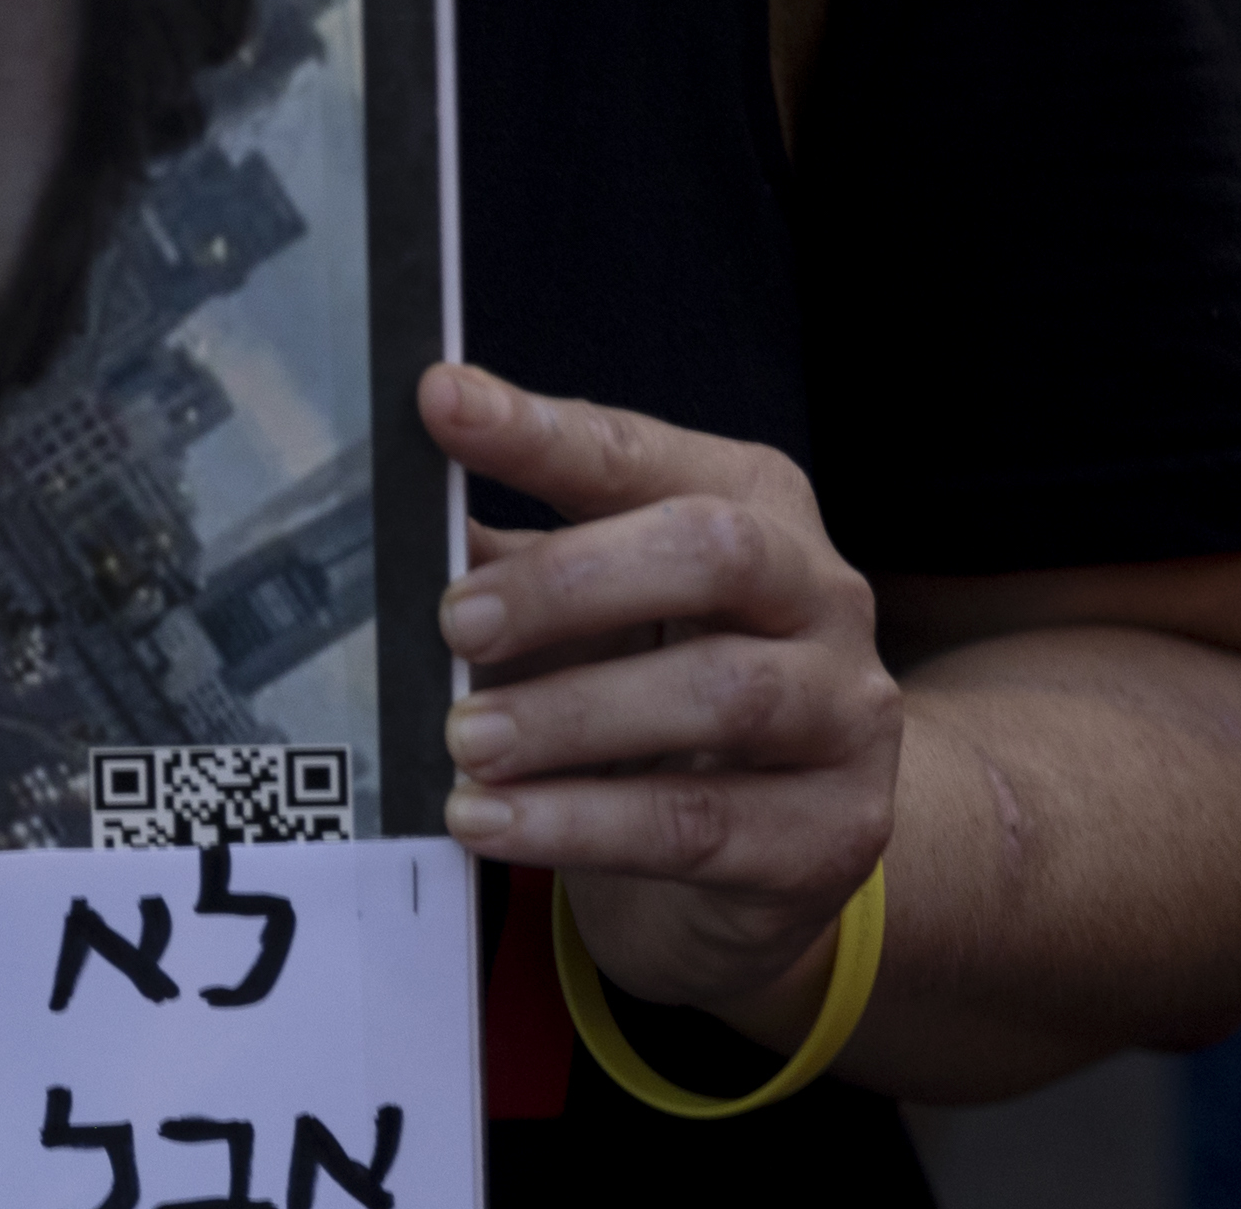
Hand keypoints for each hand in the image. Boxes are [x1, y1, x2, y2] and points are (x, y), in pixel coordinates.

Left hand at [425, 362, 897, 1030]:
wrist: (779, 838)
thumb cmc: (660, 681)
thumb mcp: (591, 609)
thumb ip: (507, 562)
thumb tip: (396, 529)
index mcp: (752, 502)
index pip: (638, 453)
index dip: (538, 433)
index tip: (440, 402)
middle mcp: (821, 592)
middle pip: (714, 553)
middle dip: (571, 583)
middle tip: (457, 623)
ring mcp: (844, 713)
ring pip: (721, 696)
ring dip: (571, 718)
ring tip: (465, 743)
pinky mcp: (832, 830)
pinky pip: (702, 824)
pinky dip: (583, 823)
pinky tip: (495, 822)